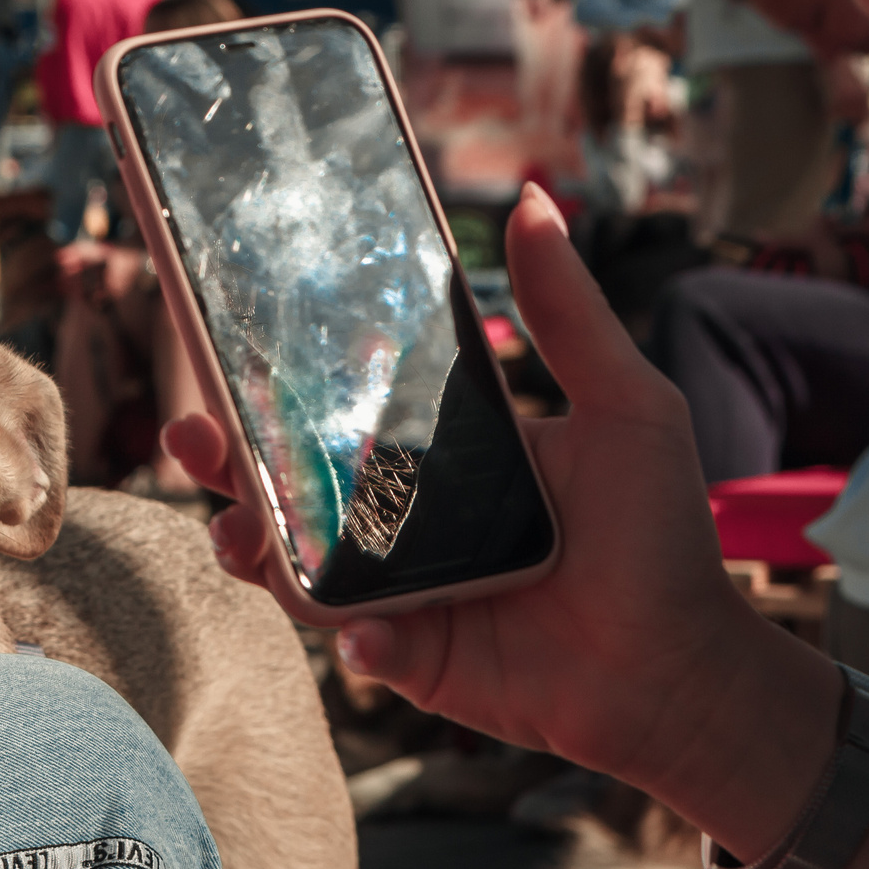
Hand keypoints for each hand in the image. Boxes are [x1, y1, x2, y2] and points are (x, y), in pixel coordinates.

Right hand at [165, 184, 835, 833]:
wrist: (677, 666)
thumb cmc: (659, 536)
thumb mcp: (624, 405)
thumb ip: (568, 313)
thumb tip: (540, 202)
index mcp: (435, 459)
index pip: (335, 418)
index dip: (271, 395)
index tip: (225, 361)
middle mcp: (400, 524)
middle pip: (288, 488)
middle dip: (225, 464)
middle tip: (191, 438)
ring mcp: (395, 593)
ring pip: (291, 565)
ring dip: (252, 547)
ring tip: (237, 534)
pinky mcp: (406, 657)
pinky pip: (353, 642)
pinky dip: (353, 637)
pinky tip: (369, 631)